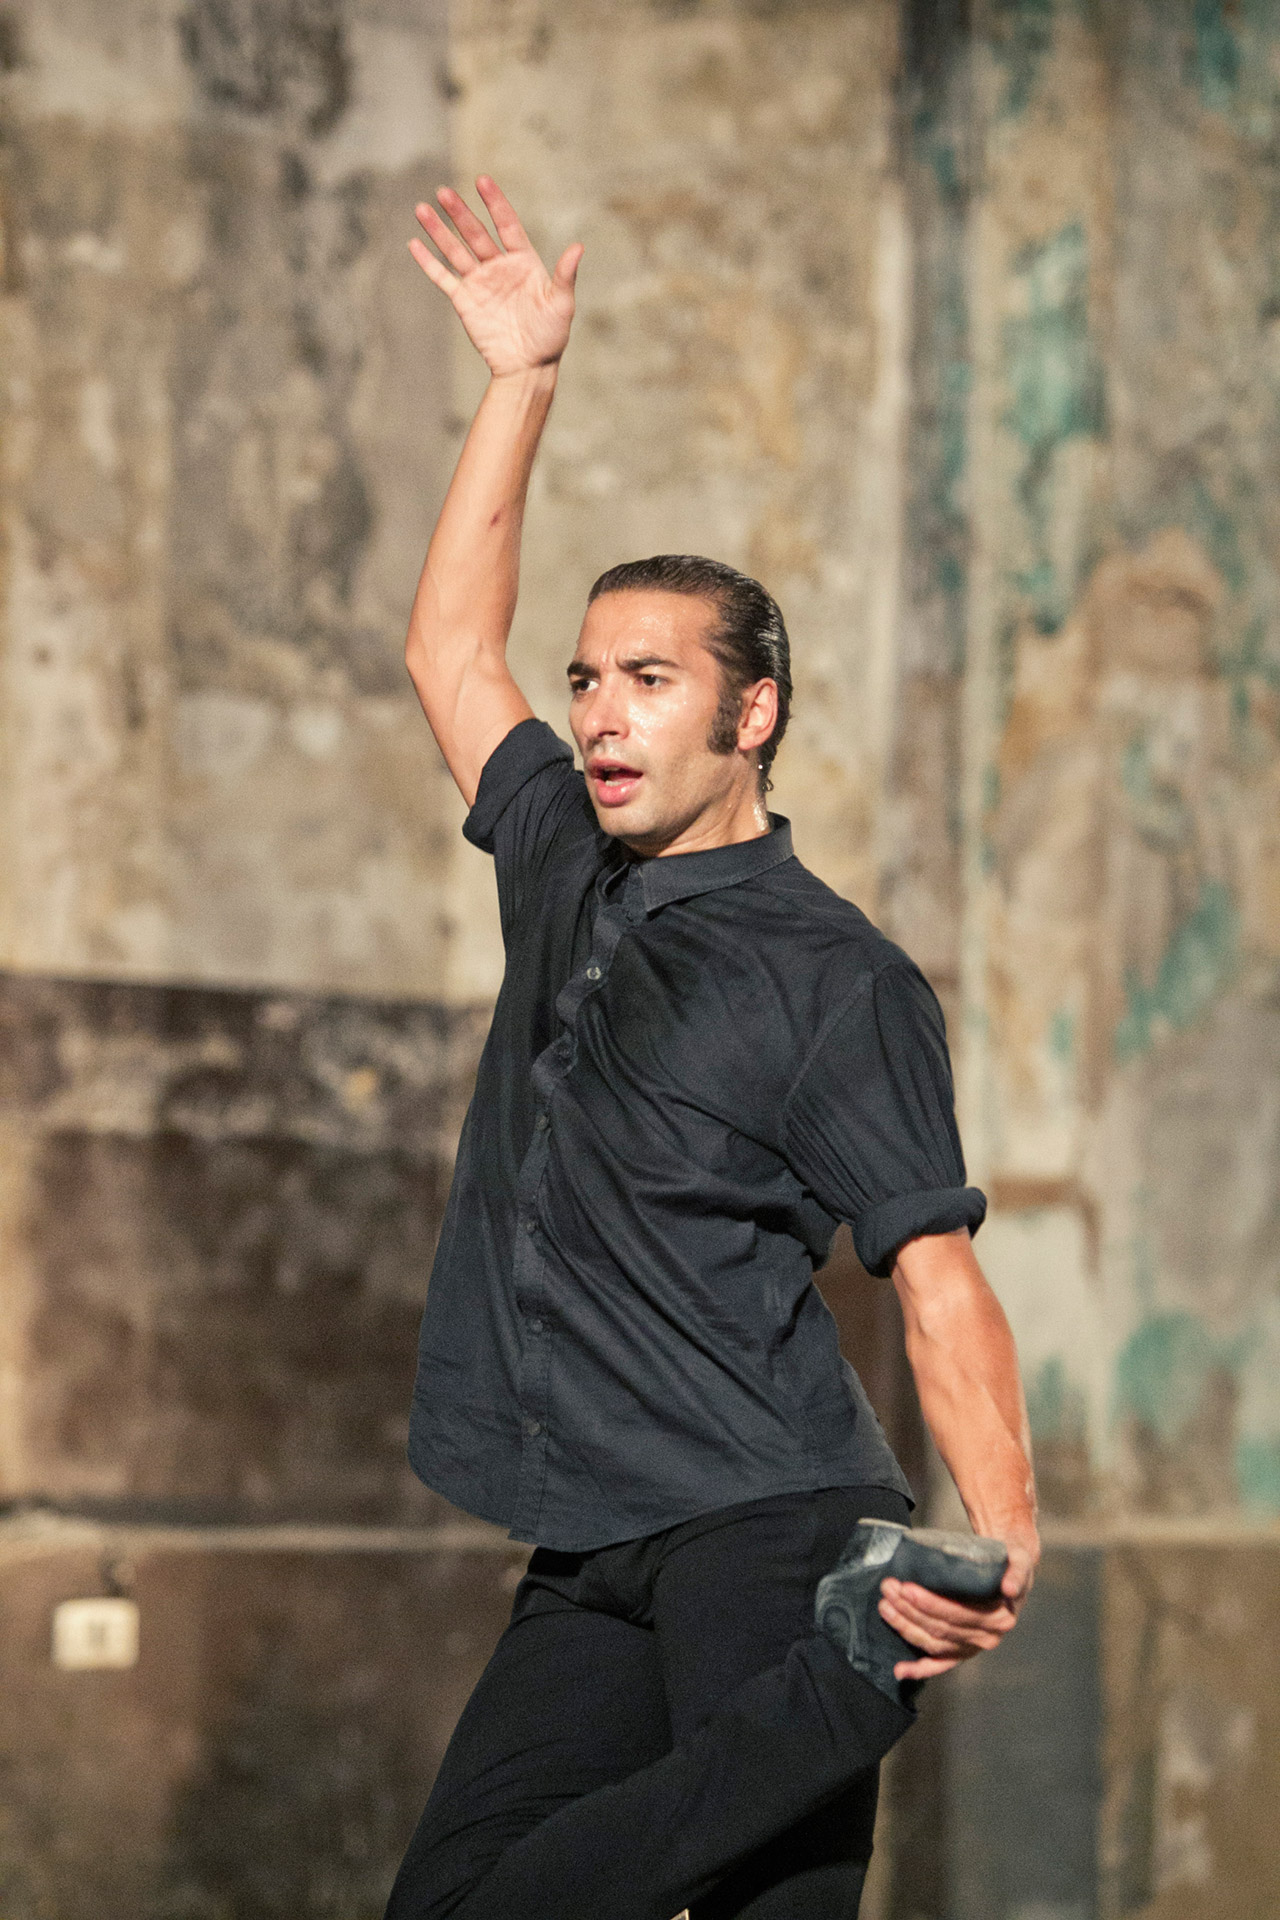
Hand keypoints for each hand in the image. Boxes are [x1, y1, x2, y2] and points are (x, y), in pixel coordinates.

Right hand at [410, 177, 582, 377]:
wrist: (528, 366)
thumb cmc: (550, 336)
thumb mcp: (561, 304)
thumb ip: (565, 274)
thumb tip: (578, 247)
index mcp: (523, 261)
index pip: (507, 224)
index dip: (495, 203)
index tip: (482, 181)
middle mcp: (499, 266)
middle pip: (475, 233)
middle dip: (459, 212)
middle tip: (443, 192)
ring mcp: (480, 282)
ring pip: (455, 250)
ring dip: (439, 230)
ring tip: (422, 208)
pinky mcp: (464, 301)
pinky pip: (443, 278)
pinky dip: (428, 263)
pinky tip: (415, 244)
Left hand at [878, 1528, 1038, 1682]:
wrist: (1009, 1575)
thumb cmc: (1010, 1564)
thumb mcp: (1020, 1560)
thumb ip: (1017, 1572)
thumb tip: (1009, 1588)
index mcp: (999, 1619)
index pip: (957, 1614)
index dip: (930, 1604)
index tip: (907, 1588)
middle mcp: (986, 1638)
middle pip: (940, 1629)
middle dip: (909, 1610)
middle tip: (888, 1588)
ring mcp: (972, 1648)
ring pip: (934, 1643)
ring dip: (906, 1628)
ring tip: (885, 1606)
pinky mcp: (961, 1652)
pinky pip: (939, 1664)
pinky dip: (920, 1669)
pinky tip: (900, 1670)